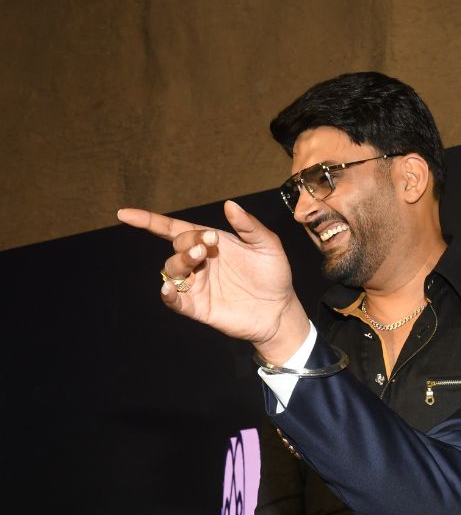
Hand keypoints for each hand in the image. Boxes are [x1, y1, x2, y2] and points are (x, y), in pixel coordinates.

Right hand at [117, 201, 309, 363]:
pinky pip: (174, 300)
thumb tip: (229, 205)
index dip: (149, 221)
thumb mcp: (267, 246)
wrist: (281, 310)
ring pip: (171, 270)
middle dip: (186, 241)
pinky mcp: (198, 307)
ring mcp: (197, 285)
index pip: (173, 229)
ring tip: (199, 256)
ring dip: (180, 260)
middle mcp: (199, 262)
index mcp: (210, 243)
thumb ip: (249, 226)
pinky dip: (168, 294)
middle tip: (207, 244)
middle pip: (176, 246)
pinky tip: (170, 288)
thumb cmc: (274, 275)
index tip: (125, 214)